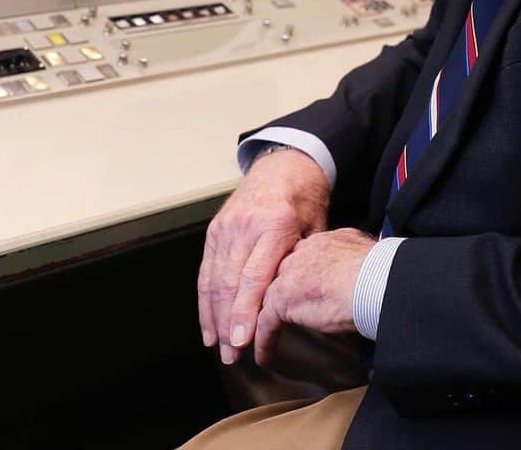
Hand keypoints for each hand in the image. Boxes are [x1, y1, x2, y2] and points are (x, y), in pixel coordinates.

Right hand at [198, 148, 329, 363]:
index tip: (242, 341)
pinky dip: (205, 300)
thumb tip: (298, 303)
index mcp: (275, 225)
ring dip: (214, 317)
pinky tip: (208, 324)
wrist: (285, 164)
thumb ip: (303, 262)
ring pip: (214, 279)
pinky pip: (206, 269)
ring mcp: (226, 227)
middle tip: (232, 356)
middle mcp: (246, 226)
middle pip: (231, 283)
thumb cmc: (305, 198)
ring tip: (219, 348)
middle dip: (229, 324)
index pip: (254, 277)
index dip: (246, 312)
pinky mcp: (215, 229)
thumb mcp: (316, 226)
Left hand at [254, 228, 375, 365]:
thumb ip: (359, 260)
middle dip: (276, 292)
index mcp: (327, 240)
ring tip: (262, 337)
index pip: (304, 256)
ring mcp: (292, 273)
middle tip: (272, 312)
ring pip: (267, 296)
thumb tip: (369, 271)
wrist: (377, 281)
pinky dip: (264, 340)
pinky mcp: (284, 298)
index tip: (300, 289)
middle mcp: (305, 251)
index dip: (300, 274)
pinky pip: (266, 322)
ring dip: (263, 318)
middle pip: (280, 271)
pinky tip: (265, 355)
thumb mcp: (370, 256)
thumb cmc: (383, 273)